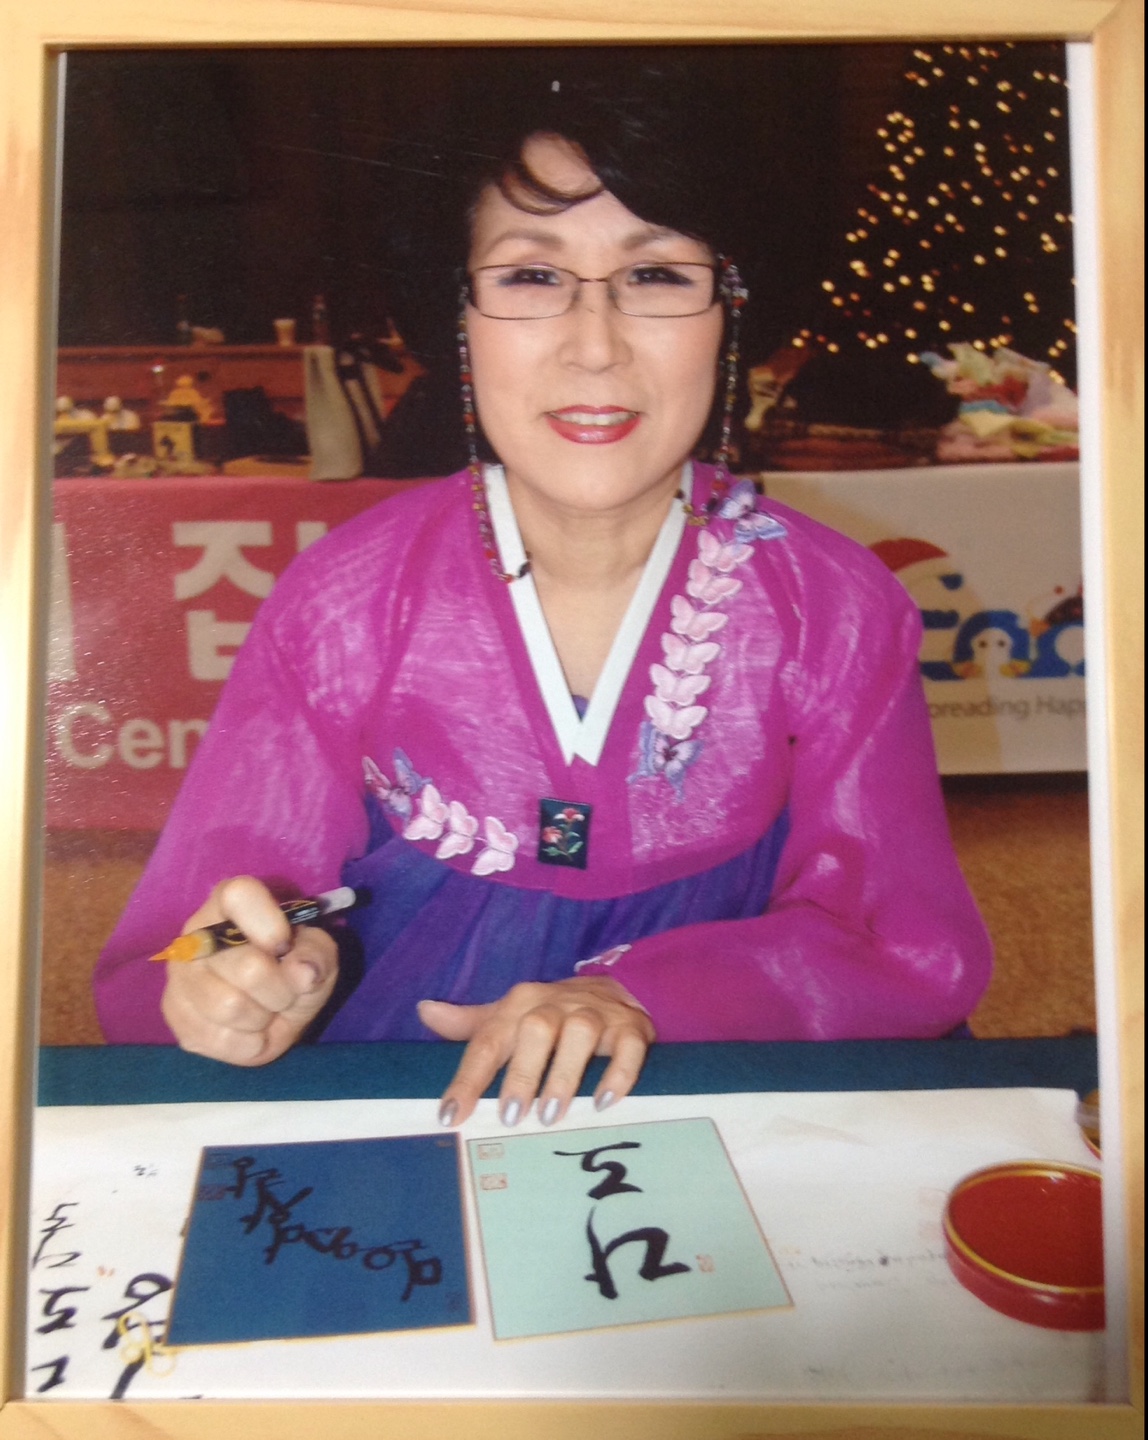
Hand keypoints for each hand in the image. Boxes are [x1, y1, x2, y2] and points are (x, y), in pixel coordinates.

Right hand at [161, 876, 337, 1065]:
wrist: (272, 1009)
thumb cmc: (292, 969)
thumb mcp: (316, 954)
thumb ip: (315, 954)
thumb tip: (302, 972)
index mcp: (230, 903)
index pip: (239, 896)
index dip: (269, 925)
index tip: (286, 946)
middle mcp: (196, 933)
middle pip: (247, 967)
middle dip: (281, 990)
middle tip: (286, 992)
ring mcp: (179, 975)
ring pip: (229, 1007)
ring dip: (263, 1018)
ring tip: (266, 1010)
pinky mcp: (174, 1013)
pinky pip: (218, 1039)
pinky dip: (247, 1043)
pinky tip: (249, 1029)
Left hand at [418, 977, 654, 1127]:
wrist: (616, 990)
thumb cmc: (551, 1014)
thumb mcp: (509, 1016)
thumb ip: (470, 1023)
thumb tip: (424, 1011)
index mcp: (520, 1004)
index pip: (488, 1040)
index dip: (468, 1078)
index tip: (450, 1116)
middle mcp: (555, 1005)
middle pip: (535, 1030)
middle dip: (522, 1074)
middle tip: (511, 1118)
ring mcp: (595, 1014)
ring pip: (580, 1035)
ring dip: (565, 1075)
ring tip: (551, 1115)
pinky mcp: (630, 1028)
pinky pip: (627, 1047)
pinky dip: (618, 1074)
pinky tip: (605, 1103)